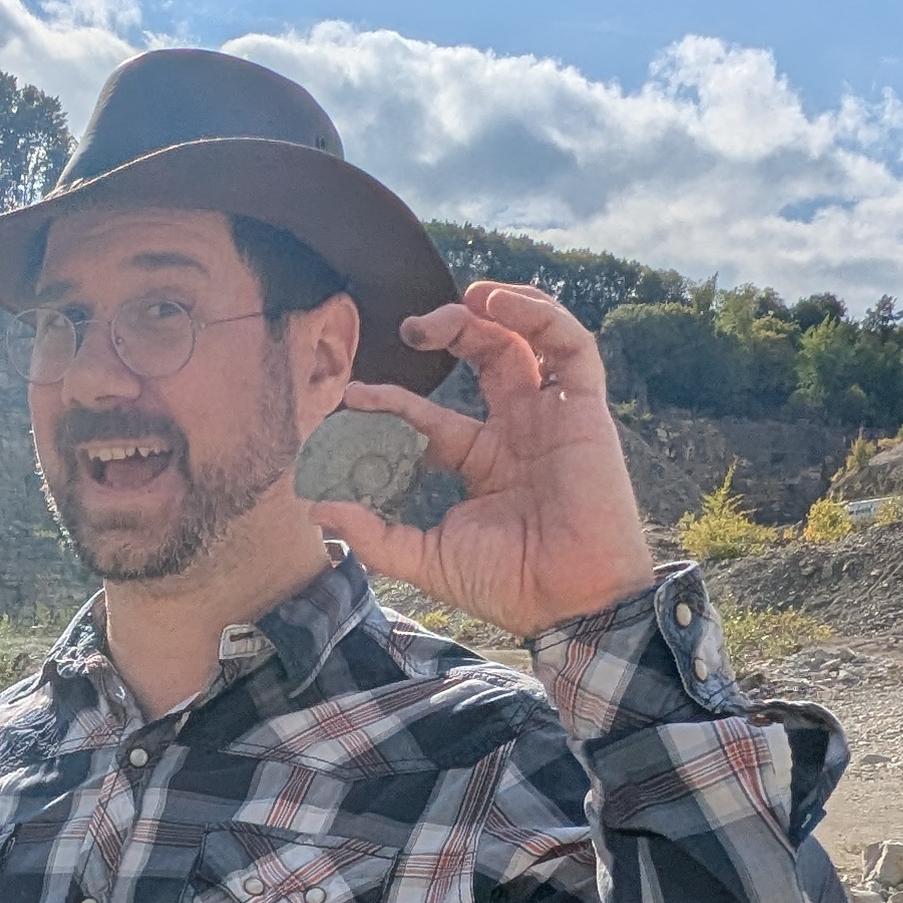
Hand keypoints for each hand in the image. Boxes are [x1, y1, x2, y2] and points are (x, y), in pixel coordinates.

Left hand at [318, 281, 657, 639]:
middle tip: (412, 330)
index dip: (394, 401)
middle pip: (484, 359)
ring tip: (464, 299)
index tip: (353, 396)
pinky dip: (539, 315)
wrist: (568, 602)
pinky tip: (500, 304)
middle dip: (449, 333)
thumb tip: (317, 510)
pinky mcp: (585, 410)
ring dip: (495, 311)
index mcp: (483, 462)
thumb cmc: (508, 586)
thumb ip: (375, 534)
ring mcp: (552, 418)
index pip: (432, 416)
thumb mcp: (427, 559)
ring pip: (526, 341)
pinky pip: (571, 346)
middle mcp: (518, 432)